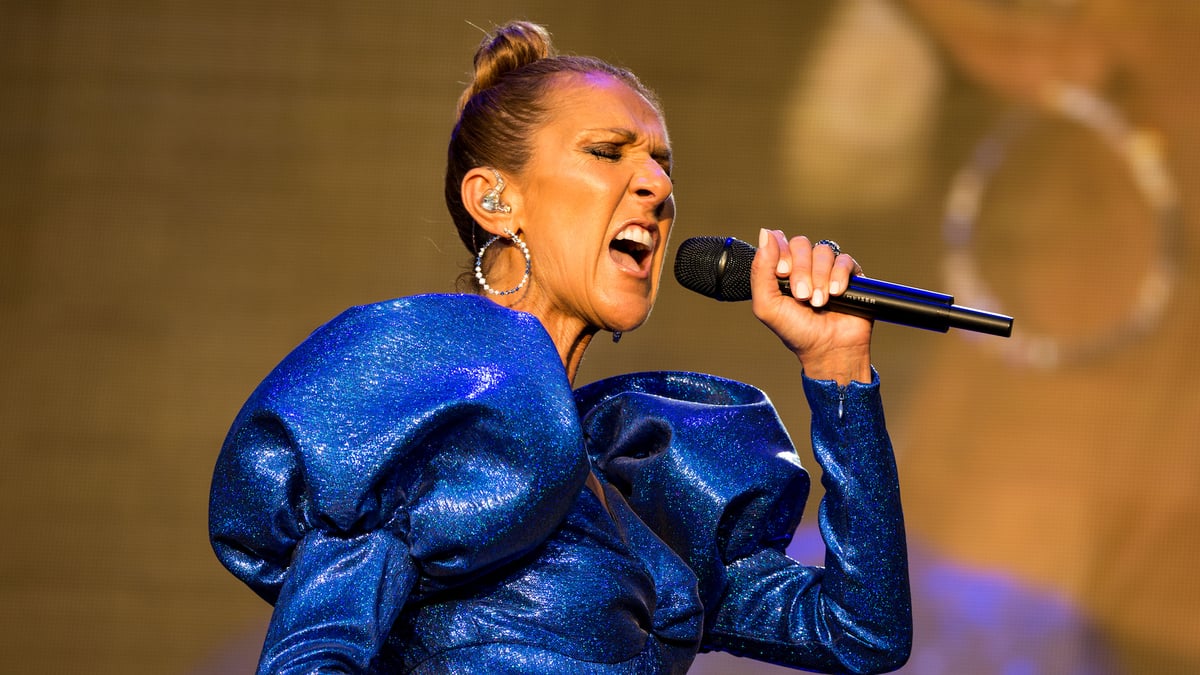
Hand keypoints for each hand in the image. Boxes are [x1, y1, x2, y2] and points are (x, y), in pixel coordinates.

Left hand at [750, 229, 873, 384]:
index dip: (781, 252)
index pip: (780, 241)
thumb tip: (765, 232)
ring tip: (819, 302)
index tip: (782, 273)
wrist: (828, 350)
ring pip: (823, 251)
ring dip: (819, 278)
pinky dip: (838, 276)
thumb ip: (761, 270)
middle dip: (800, 270)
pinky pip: (844, 260)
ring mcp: (827, 269)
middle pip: (801, 243)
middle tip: (802, 296)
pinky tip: (835, 294)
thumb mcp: (767, 305)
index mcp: (782, 270)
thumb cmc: (796, 331)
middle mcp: (804, 266)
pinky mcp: (850, 274)